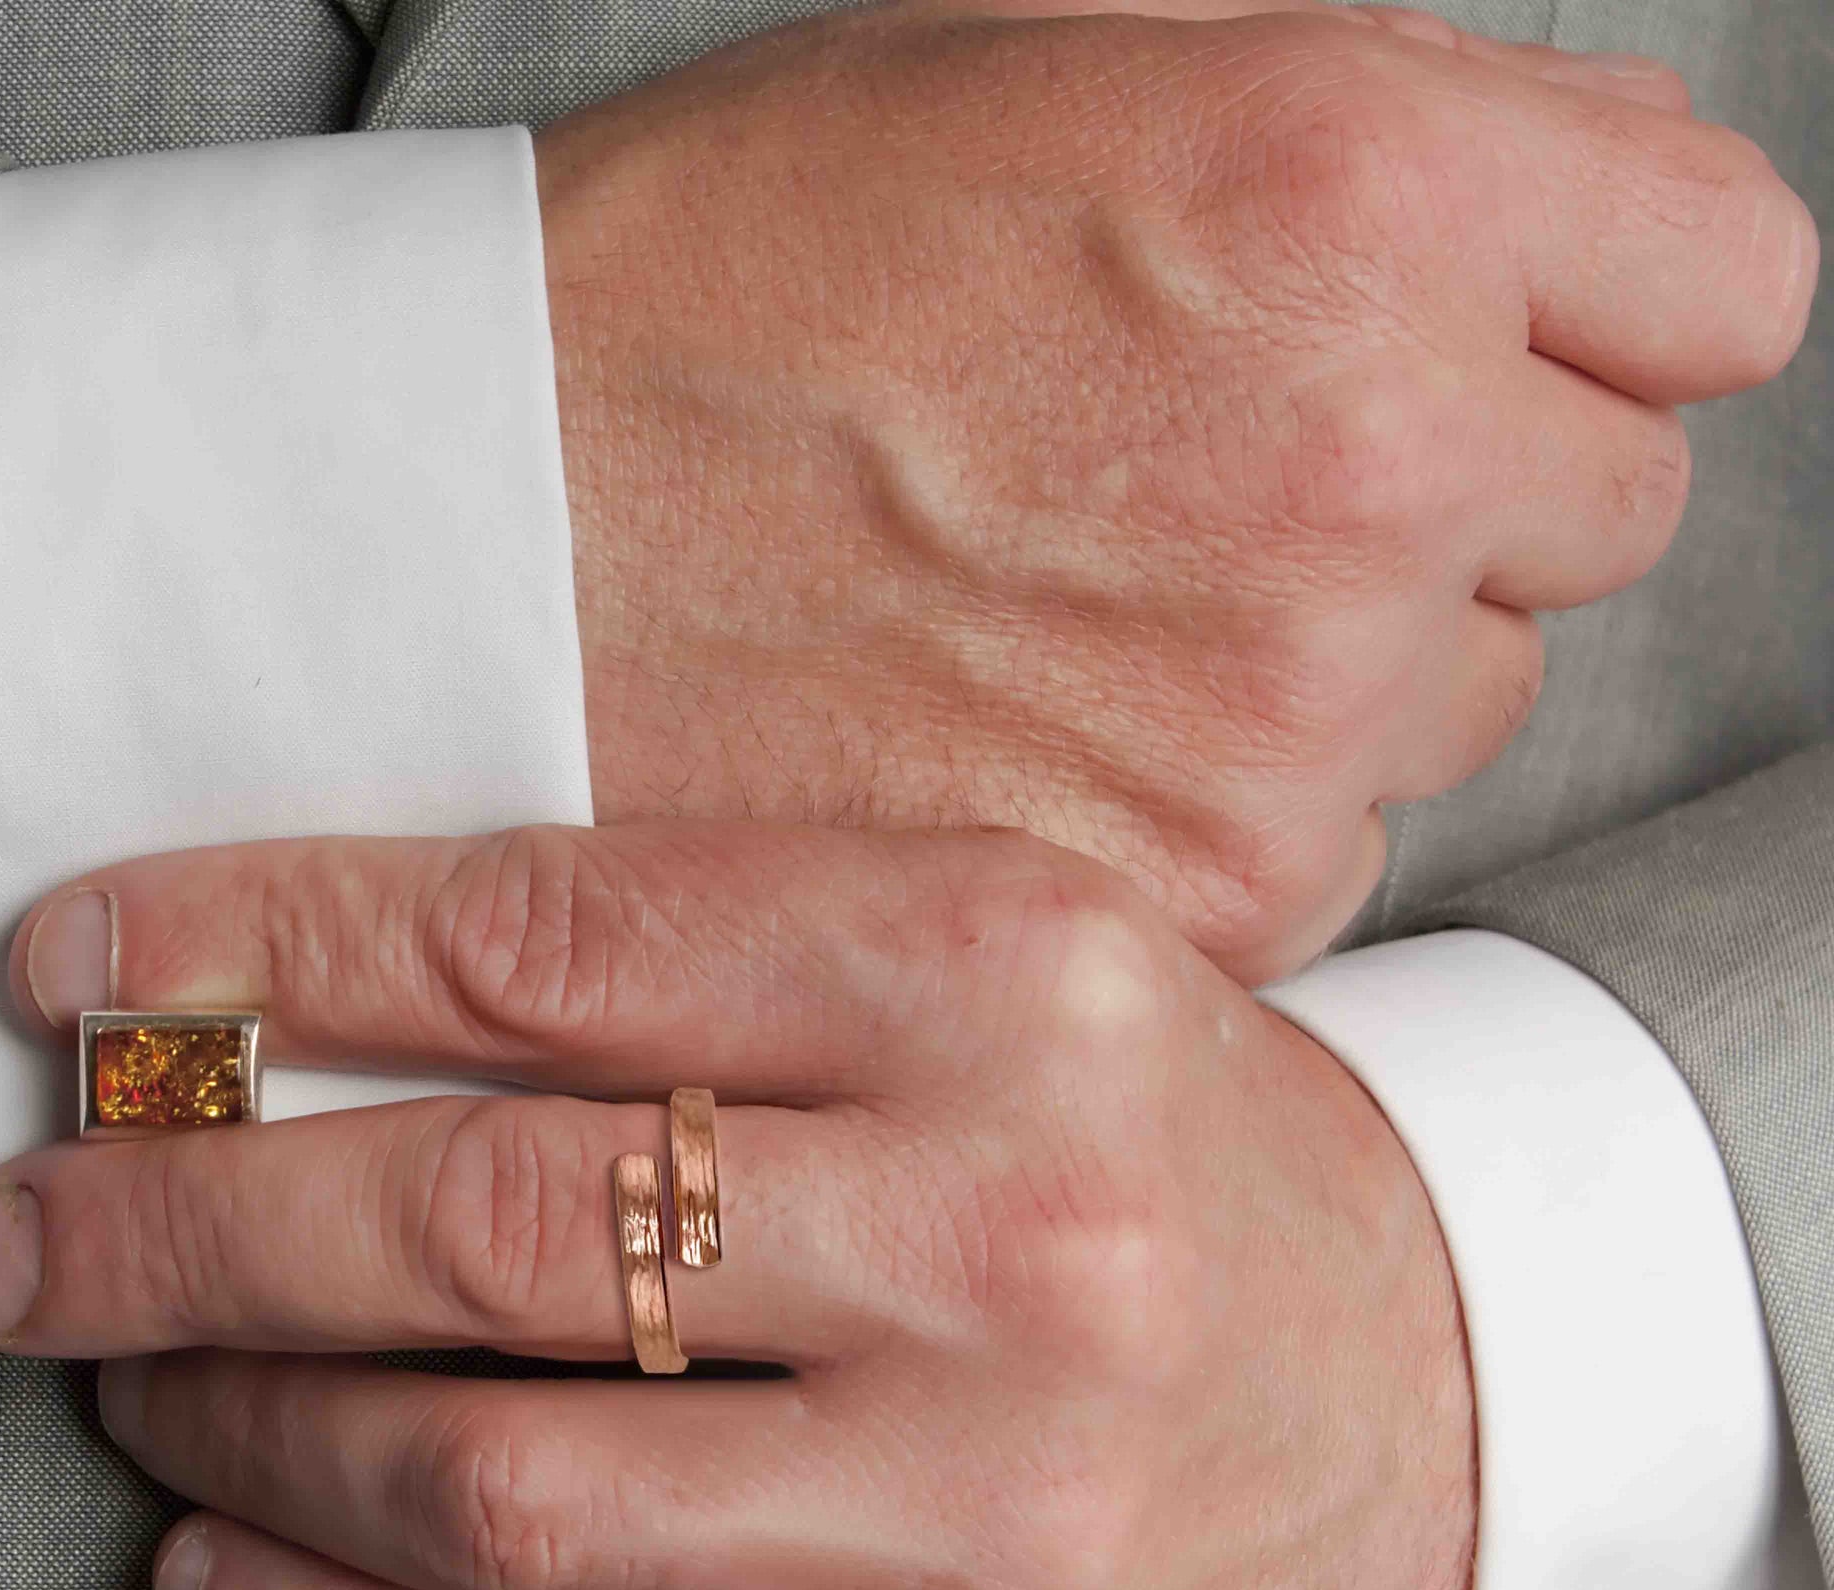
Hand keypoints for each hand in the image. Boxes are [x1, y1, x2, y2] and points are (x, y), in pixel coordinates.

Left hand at [0, 829, 1471, 1589]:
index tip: (92, 968)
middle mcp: (1020, 1238)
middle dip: (178, 1217)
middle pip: (485, 1224)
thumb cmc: (1153, 1146)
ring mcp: (1001, 1515)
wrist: (1418, 1381)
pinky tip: (231, 1568)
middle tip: (22, 1223)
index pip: (544, 944)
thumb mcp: (975, 970)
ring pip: (491, 1487)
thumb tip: (301, 1016)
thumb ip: (681, 974)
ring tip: (132, 1382)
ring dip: (237, 1430)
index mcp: (1015, 977)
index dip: (264, 952)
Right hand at [543, 2, 1816, 981]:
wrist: (482, 550)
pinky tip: (1048, 734)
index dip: (1609, 304)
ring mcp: (1281, 717)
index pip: (1715, 277)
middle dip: (1450, 496)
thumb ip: (1356, 106)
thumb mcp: (1030, 57)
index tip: (1521, 339)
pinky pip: (1323, 851)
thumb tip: (1551, 184)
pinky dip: (1221, 811)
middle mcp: (1357, 463)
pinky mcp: (1192, 903)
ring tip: (1083, 612)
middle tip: (1218, 480)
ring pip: (1452, 708)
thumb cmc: (709, 300)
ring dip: (1327, 669)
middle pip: (1591, 517)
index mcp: (1349, 190)